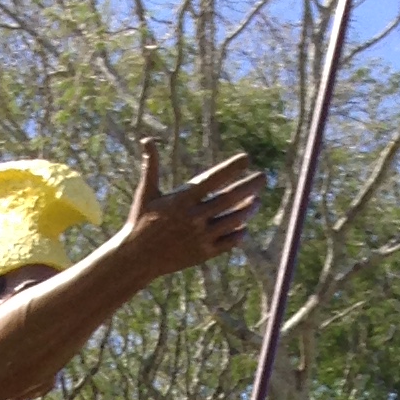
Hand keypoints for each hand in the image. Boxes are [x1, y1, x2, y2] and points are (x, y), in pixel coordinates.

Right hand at [120, 140, 262, 283]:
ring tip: (255, 202)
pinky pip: (227, 243)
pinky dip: (238, 234)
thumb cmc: (140, 221)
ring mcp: (200, 237)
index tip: (246, 159)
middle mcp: (194, 217)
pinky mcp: (202, 254)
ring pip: (233, 221)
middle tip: (263, 177)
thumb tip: (146, 140)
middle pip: (230, 199)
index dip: (232, 168)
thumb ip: (151, 166)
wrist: (136, 259)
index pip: (213, 179)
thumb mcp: (145, 192)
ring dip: (247, 210)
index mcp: (182, 199)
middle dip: (250, 186)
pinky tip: (243, 226)